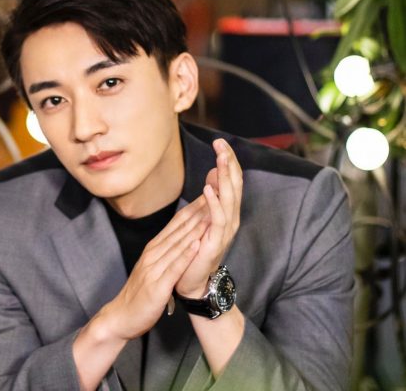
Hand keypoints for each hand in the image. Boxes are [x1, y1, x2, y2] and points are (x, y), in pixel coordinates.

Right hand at [94, 197, 208, 340]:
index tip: (209, 194)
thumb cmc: (139, 294)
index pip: (176, 224)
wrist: (120, 316)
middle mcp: (153, 254)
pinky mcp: (157, 285)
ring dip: (195, 228)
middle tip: (215, 194)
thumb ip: (164, 254)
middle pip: (179, 229)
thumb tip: (180, 240)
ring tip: (212, 213)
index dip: (193, 208)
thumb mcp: (152, 268)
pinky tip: (197, 245)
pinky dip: (186, 256)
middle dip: (198, 211)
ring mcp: (154, 269)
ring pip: (178, 245)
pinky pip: (174, 268)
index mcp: (153, 249)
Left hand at [175, 139, 242, 297]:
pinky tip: (208, 188)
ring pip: (229, 199)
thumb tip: (213, 174)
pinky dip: (214, 202)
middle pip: (233, 185)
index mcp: (226, 211)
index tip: (219, 141)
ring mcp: (224, 231)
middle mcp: (230, 219)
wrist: (191, 281)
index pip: (230, 181)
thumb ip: (210, 198)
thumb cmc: (196, 250)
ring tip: (219, 159)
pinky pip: (217, 219)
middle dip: (228, 163)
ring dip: (224, 178)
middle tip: (221, 144)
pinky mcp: (215, 242)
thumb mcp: (203, 218)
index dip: (227, 161)